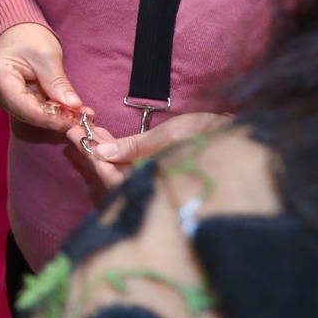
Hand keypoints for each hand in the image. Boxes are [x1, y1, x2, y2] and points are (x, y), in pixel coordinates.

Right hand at [0, 22, 90, 140]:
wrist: (17, 33)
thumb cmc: (29, 38)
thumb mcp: (47, 55)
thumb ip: (57, 82)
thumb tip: (74, 106)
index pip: (19, 103)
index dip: (43, 117)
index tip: (67, 123)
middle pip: (22, 112)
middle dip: (51, 119)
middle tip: (80, 121)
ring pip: (26, 115)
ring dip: (51, 117)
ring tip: (76, 116)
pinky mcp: (8, 100)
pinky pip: (28, 111)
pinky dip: (47, 113)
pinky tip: (65, 112)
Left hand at [79, 108, 226, 190]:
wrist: (243, 137)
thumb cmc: (211, 135)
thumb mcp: (172, 136)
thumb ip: (137, 147)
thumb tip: (103, 153)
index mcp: (157, 182)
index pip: (117, 181)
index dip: (95, 161)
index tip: (78, 139)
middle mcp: (155, 186)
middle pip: (115, 177)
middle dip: (94, 154)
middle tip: (73, 130)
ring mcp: (158, 179)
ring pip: (122, 171)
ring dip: (104, 151)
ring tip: (86, 131)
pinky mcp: (161, 171)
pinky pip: (132, 166)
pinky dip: (118, 152)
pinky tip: (106, 138)